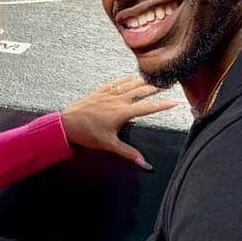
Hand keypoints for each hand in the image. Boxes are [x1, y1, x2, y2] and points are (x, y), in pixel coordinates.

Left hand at [61, 75, 177, 169]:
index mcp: (122, 112)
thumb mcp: (109, 145)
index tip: (174, 102)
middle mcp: (117, 100)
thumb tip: (144, 163)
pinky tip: (130, 77)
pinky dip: (125, 79)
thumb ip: (128, 153)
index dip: (162, 105)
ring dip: (142, 81)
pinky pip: (116, 82)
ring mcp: (108, 94)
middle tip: (167, 84)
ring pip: (129, 84)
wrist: (67, 123)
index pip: (148, 108)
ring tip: (153, 78)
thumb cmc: (87, 134)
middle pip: (141, 91)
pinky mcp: (99, 91)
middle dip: (156, 88)